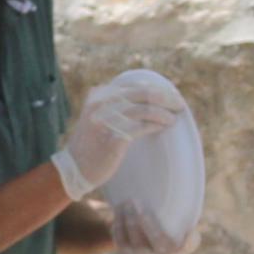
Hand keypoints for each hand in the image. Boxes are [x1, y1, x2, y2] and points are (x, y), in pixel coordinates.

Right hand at [53, 68, 187, 197]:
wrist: (73, 168)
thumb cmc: (92, 143)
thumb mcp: (97, 115)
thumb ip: (114, 104)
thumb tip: (148, 97)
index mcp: (99, 95)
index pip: (134, 85)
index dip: (156, 88)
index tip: (170, 95)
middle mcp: (101, 104)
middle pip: (142, 94)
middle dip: (165, 98)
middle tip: (179, 105)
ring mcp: (106, 120)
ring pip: (144, 110)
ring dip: (163, 113)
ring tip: (172, 119)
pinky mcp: (113, 138)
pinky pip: (141, 127)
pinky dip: (155, 126)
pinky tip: (162, 127)